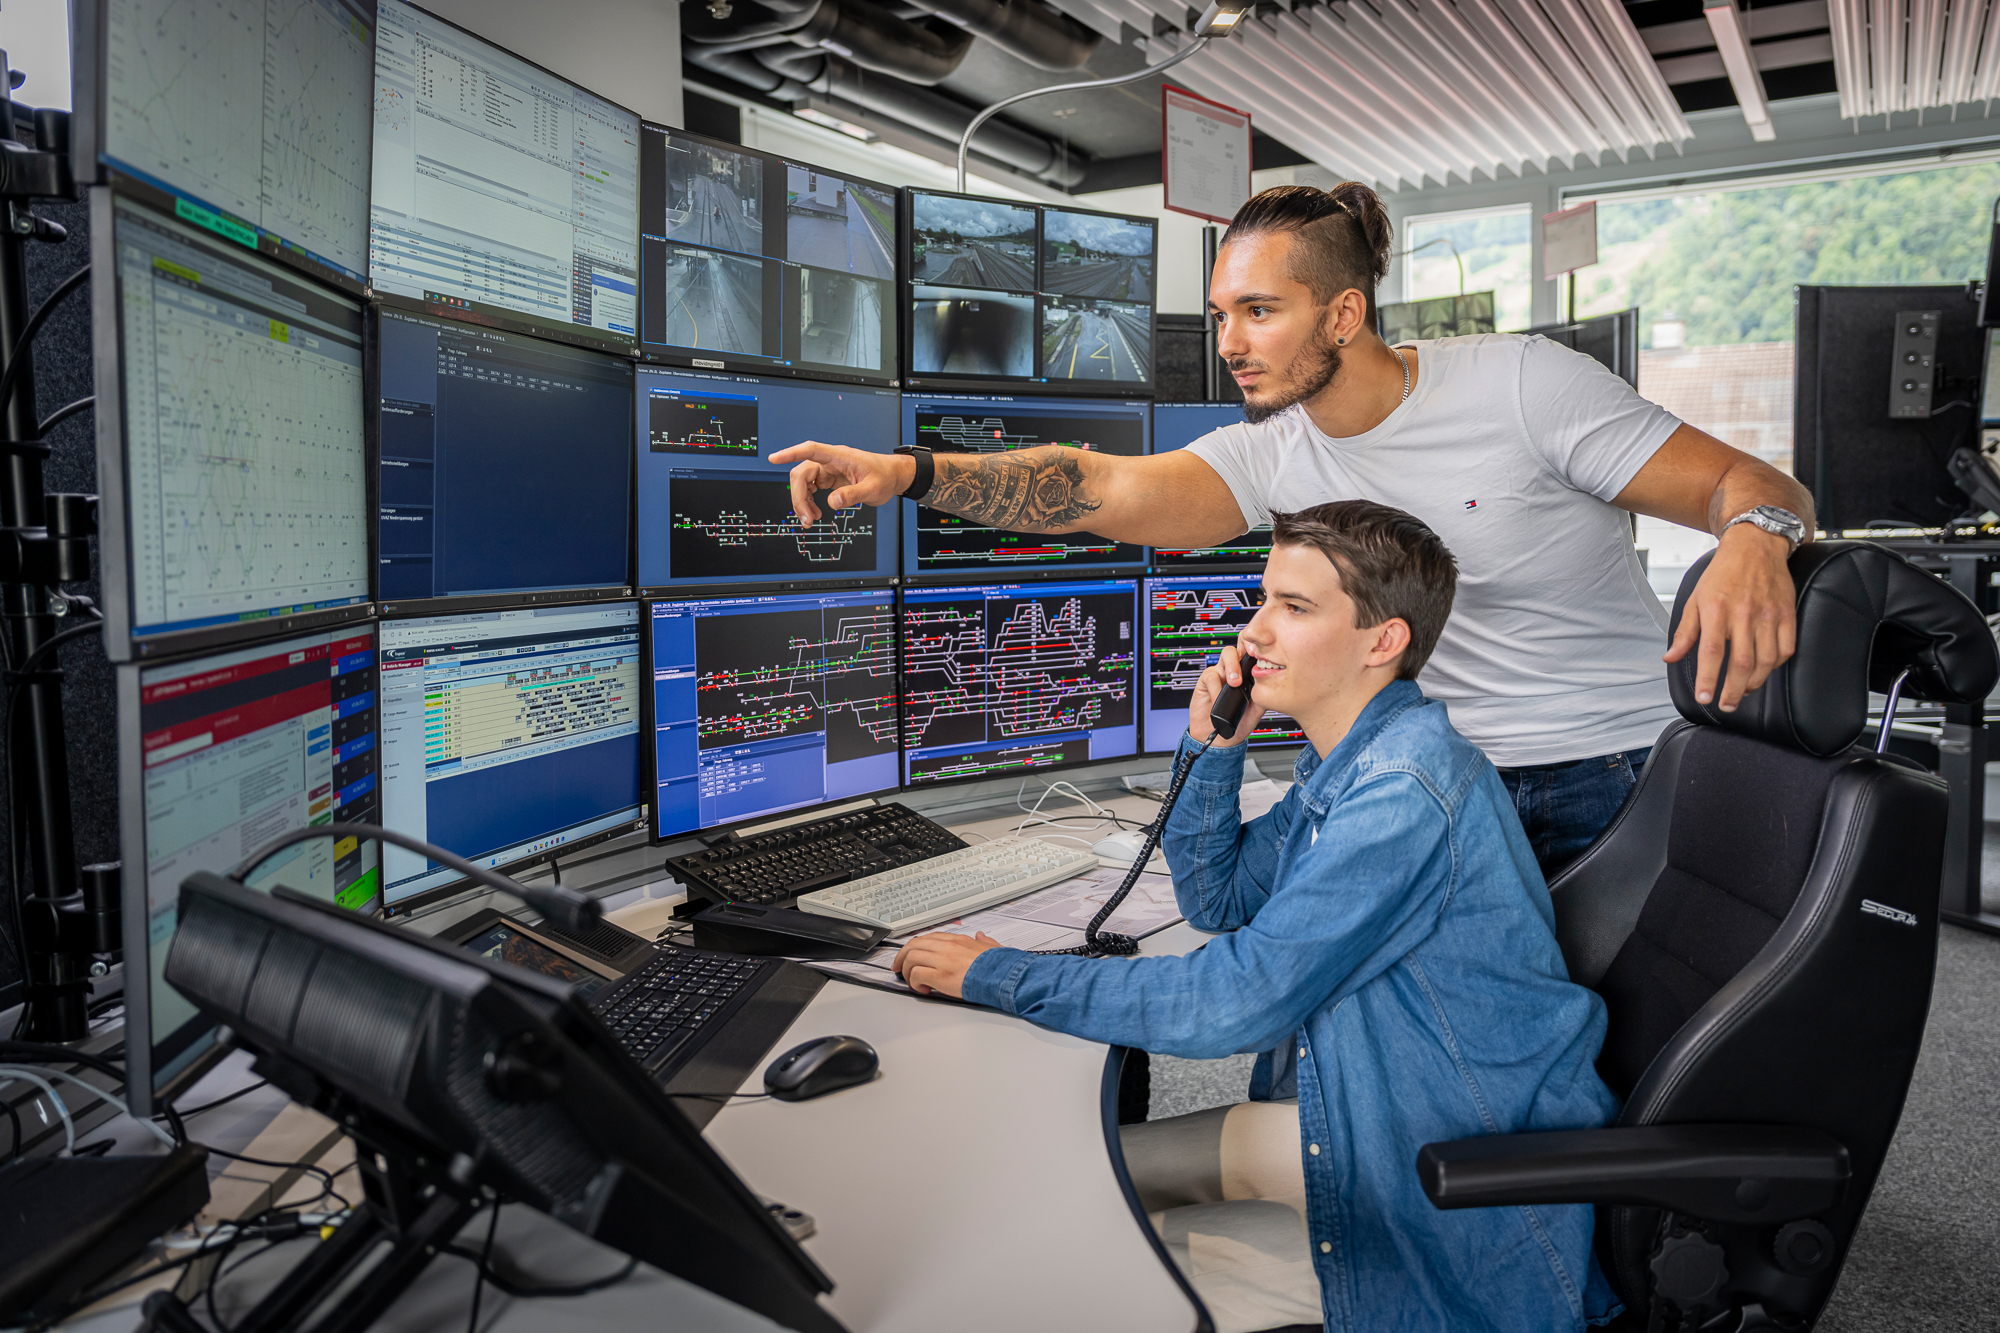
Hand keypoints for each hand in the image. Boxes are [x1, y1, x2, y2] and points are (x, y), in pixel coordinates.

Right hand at [769, 442, 913, 526]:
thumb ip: (852, 495)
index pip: (811, 450)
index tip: (774, 458)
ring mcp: (827, 470)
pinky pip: (809, 488)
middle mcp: (830, 461)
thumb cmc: (884, 477)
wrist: (891, 477)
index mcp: (839, 457)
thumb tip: (832, 503)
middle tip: (807, 520)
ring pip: (802, 483)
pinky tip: (815, 513)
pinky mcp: (828, 478)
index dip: (791, 453)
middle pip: (801, 474)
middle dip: (799, 498)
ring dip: (801, 502)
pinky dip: (808, 502)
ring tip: (811, 520)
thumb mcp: (872, 489)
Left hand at [892, 931, 1001, 997]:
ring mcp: (943, 959)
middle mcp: (948, 946)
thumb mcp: (993, 948)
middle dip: (902, 957)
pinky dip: (914, 982)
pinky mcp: (941, 975)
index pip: (928, 937)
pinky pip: (916, 974)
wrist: (1005, 977)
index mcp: (958, 940)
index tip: (910, 955)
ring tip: (913, 982)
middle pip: (913, 944)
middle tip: (899, 968)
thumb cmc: (1000, 966)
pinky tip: (923, 989)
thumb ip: (985, 941)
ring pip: (911, 958)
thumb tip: (981, 936)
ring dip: (907, 971)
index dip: (915, 946)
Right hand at [1188, 643, 1262, 746]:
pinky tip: (1218, 698)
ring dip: (1231, 667)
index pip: (1253, 654)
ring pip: (1226, 654)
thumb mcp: (1257, 710)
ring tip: (1234, 683)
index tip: (1262, 656)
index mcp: (1248, 674)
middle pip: (1240, 648)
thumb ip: (1263, 695)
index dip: (1257, 649)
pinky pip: (1211, 675)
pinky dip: (1216, 687)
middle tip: (1245, 674)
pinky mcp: (1206, 681)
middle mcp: (1235, 670)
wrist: (1220, 738)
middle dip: (1243, 656)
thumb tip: (1272, 683)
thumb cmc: (1238, 723)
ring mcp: (1221, 673)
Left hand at [1663, 523, 1796, 710]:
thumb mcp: (1695, 599)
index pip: (1711, 652)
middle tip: (1726, 705)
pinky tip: (1763, 671)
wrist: (1755, 546)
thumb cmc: (1722, 575)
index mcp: (1716, 610)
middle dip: (1732, 691)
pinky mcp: (1787, 614)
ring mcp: (1769, 614)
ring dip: (1753, 683)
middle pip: (1741, 663)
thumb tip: (1670, 658)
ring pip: (1765, 661)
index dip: (1708, 678)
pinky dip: (1774, 666)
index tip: (1704, 697)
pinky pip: (1785, 649)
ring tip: (1742, 692)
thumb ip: (1685, 632)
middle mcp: (1744, 613)